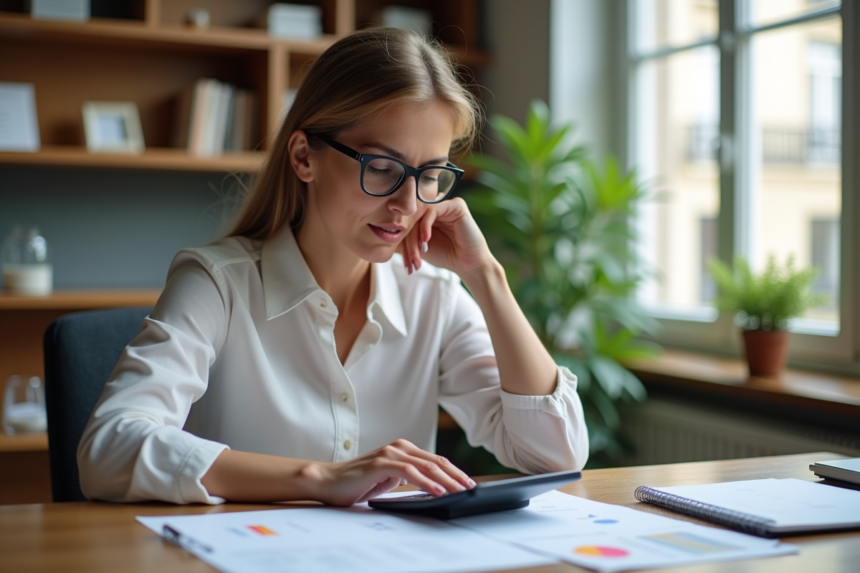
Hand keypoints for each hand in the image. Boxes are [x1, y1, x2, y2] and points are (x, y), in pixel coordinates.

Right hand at [313, 439, 474, 505]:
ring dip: (446, 480)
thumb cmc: (357, 483)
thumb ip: (407, 478)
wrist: (328, 481)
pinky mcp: (380, 463)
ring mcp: (389, 453)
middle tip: (471, 489)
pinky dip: (426, 482)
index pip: (435, 461)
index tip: (468, 484)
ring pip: (426, 466)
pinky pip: (409, 472)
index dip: (454, 472)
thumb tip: (432, 487)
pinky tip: (437, 491)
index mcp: (402, 449)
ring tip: (460, 492)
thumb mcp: (389, 480)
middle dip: (456, 476)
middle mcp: (398, 447)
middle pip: (435, 462)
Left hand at [401, 198, 494, 278]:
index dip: (403, 242)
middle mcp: (435, 207)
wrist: (468, 264)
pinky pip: (432, 210)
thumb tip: (383, 235)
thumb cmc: (446, 255)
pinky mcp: (456, 204)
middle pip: (412, 219)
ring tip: (418, 256)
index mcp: (426, 215)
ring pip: (419, 215)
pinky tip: (426, 240)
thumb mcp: (420, 247)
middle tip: (410, 263)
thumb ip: (405, 238)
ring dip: (415, 238)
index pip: (407, 223)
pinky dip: (425, 226)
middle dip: (409, 243)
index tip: (406, 264)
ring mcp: (445, 205)